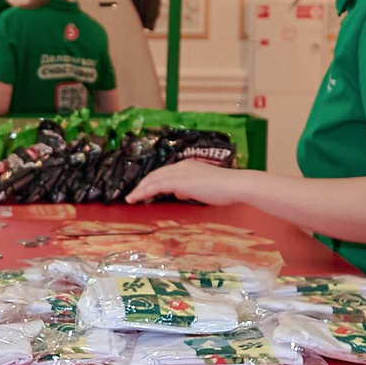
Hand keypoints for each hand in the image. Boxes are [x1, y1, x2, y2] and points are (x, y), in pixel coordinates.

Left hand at [126, 160, 247, 205]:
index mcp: (188, 166)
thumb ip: (189, 189)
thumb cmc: (225, 189)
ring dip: (140, 189)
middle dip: (142, 184)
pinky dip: (144, 191)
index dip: (152, 180)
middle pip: (155, 174)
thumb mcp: (204, 188)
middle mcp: (181, 166)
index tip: (144, 189)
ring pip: (153, 180)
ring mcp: (180, 173)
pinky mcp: (179, 182)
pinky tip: (137, 198)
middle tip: (132, 194)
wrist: (234, 185)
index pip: (164, 172)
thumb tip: (178, 193)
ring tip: (130, 198)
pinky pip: (156, 186)